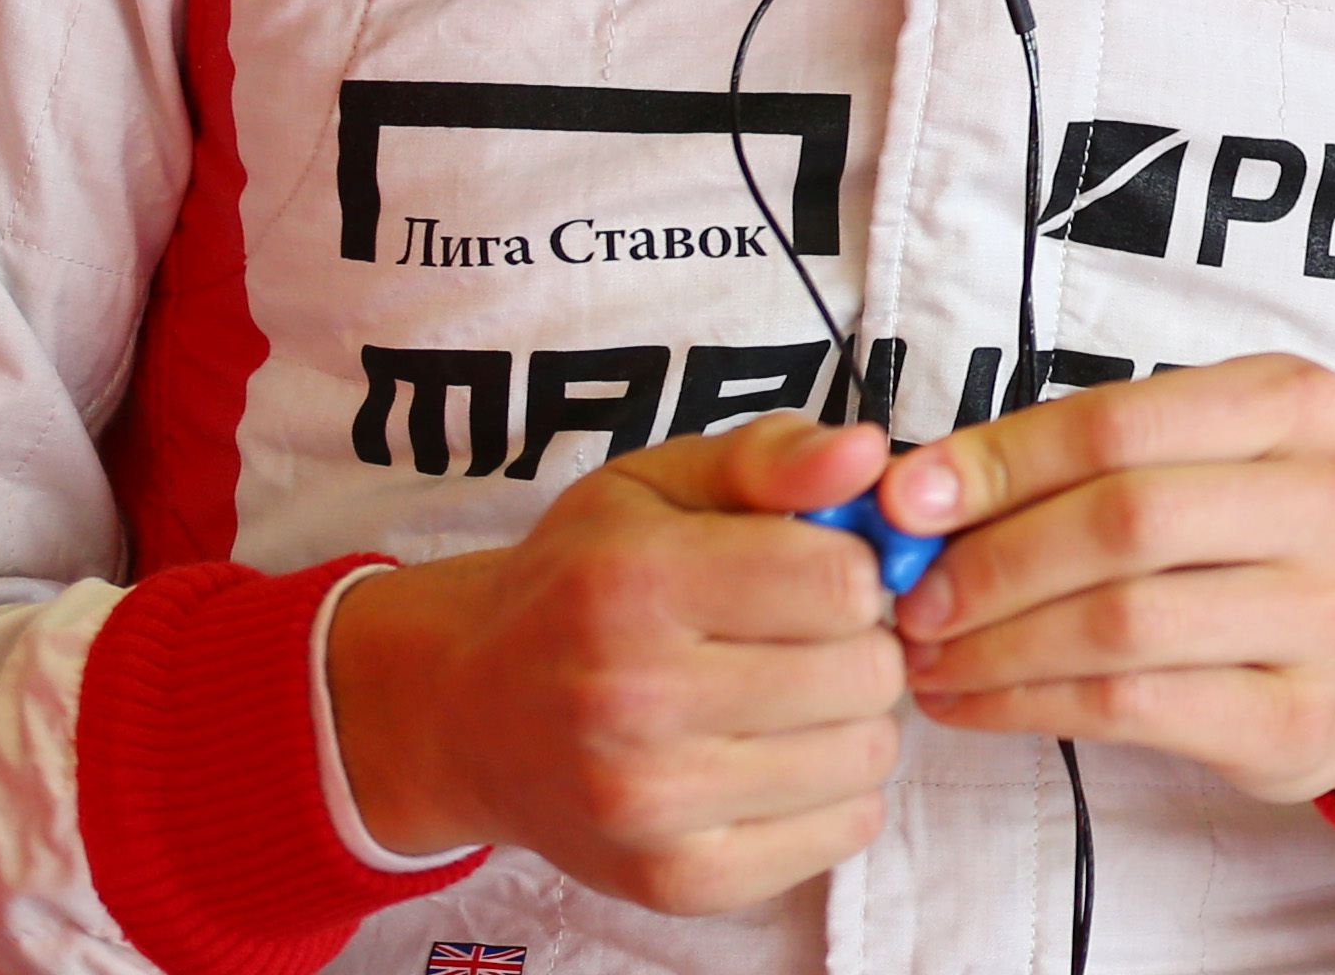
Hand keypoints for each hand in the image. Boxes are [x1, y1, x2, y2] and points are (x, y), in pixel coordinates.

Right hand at [326, 412, 906, 911]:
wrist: (466, 711)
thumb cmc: (581, 581)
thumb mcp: (656, 484)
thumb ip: (771, 456)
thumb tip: (868, 453)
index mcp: (633, 585)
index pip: (844, 583)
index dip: (856, 569)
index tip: (820, 572)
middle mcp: (633, 701)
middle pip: (866, 672)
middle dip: (858, 643)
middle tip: (804, 639)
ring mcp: (650, 805)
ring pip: (866, 754)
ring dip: (851, 720)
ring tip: (789, 697)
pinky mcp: (675, 881)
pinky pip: (844, 830)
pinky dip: (835, 792)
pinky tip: (777, 759)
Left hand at [877, 351, 1334, 805]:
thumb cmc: (1266, 541)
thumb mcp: (1211, 461)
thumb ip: (1087, 461)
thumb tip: (916, 495)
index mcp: (1302, 406)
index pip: (1124, 421)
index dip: (1001, 461)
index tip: (903, 501)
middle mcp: (1334, 501)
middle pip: (1126, 519)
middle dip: (994, 561)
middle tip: (911, 597)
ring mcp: (1329, 616)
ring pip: (1123, 622)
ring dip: (996, 644)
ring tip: (926, 656)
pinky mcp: (1299, 720)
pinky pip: (1132, 708)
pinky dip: (1028, 705)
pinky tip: (973, 703)